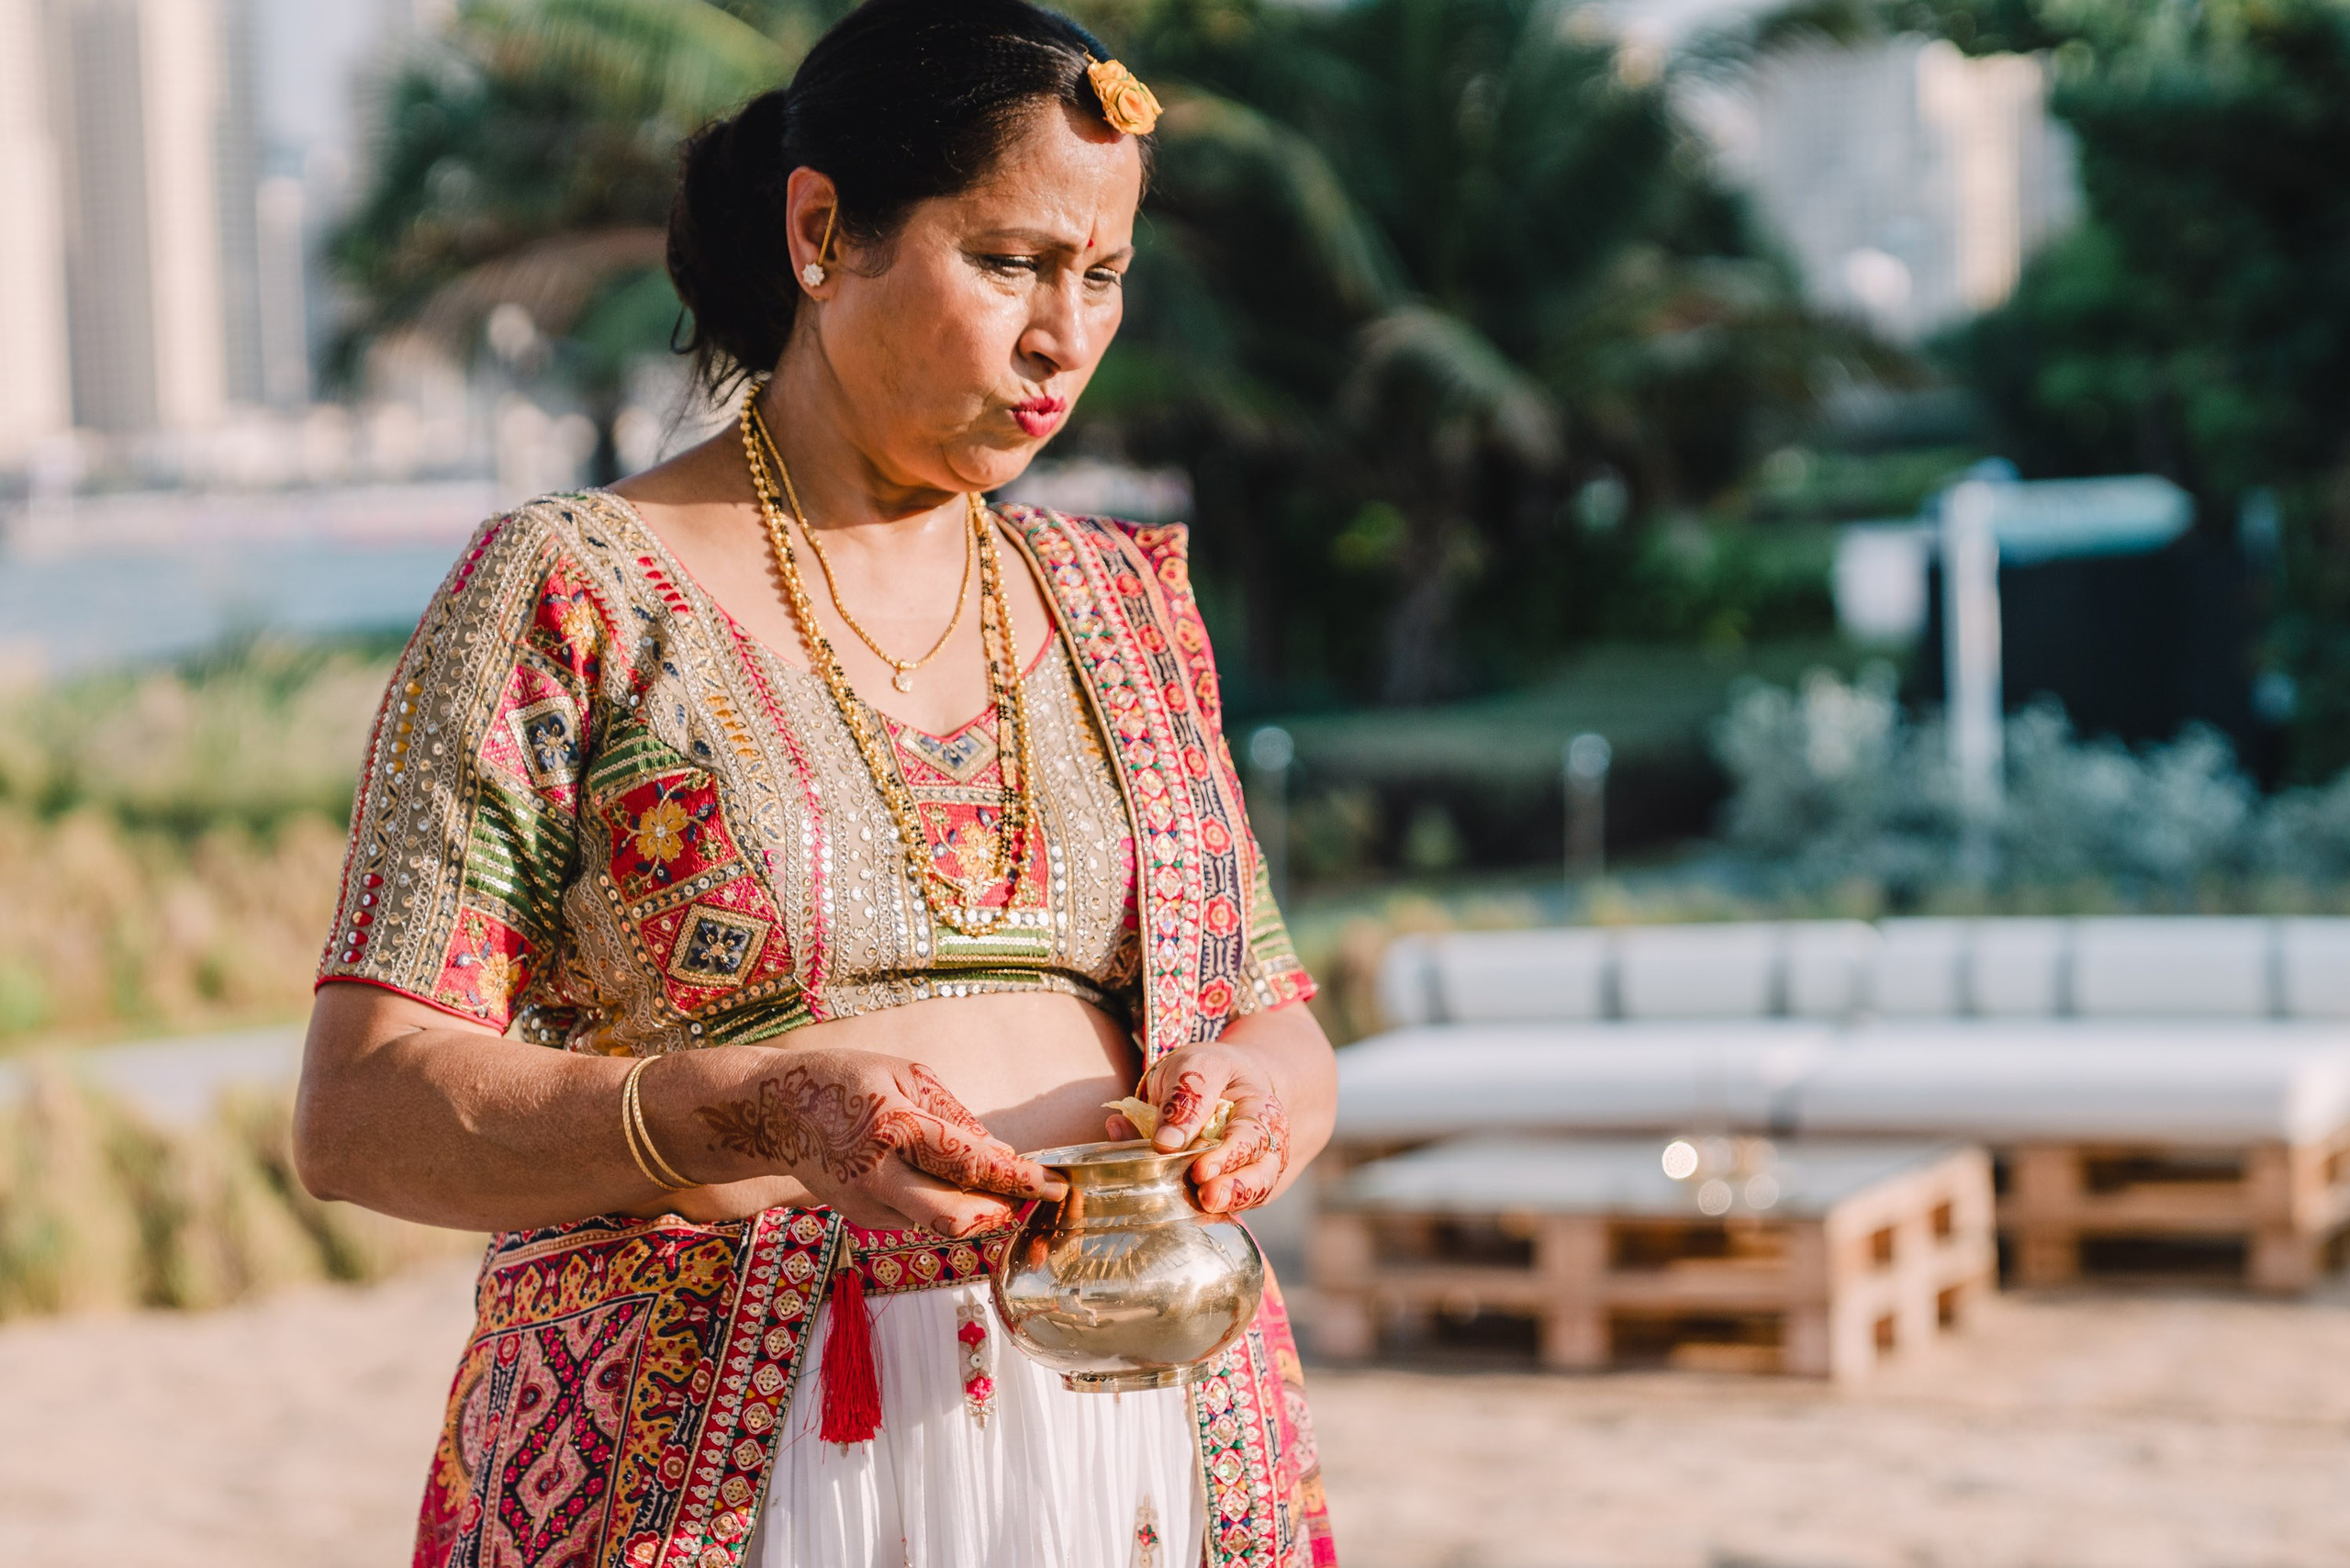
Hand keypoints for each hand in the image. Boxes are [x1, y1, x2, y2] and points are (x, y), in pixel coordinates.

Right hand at [690, 1049, 1062, 1235]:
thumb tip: (1002, 1154)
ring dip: (976, 1208)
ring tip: (1000, 1186)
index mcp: (895, 1126)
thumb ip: (956, 1117)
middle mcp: (879, 1174)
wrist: (775, 1112)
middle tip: (1036, 1199)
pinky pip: (917, 1218)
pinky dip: (943, 1204)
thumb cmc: (846, 1081)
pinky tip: (947, 1182)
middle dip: (1003, 1212)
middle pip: (955, 1217)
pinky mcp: (862, 1219)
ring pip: (940, 1222)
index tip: (1057, 1184)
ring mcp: (867, 1203)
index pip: (970, 1163)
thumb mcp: (907, 1075)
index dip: (1020, 1178)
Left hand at [1105, 1043, 1290, 1214]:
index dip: (1227, 1155)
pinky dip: (1216, 1213)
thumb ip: (1184, 1099)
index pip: (1252, 1136)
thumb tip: (1166, 1143)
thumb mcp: (1195, 1068)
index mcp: (1261, 1109)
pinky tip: (1194, 1215)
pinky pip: (1232, 1207)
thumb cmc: (1207, 1075)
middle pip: (1263, 1173)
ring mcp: (1255, 1171)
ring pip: (1254, 1195)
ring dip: (1229, 1204)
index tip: (1199, 1170)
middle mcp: (1267, 1145)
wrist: (1219, 1088)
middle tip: (1208, 1197)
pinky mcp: (1235, 1190)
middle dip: (1236, 1188)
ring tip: (1204, 1209)